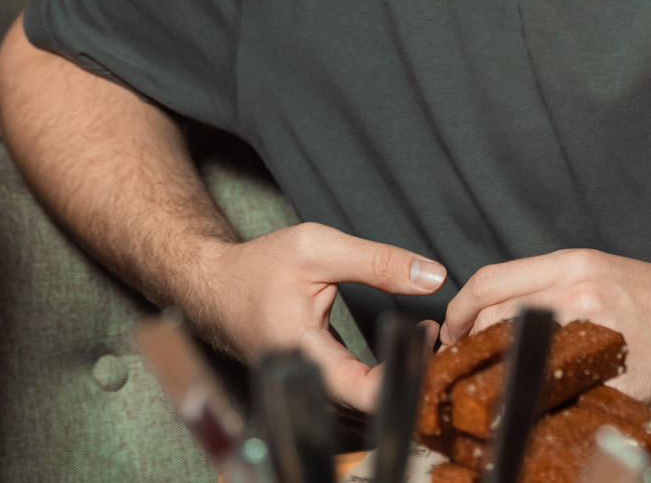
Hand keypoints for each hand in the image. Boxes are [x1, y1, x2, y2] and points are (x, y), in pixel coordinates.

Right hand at [192, 222, 444, 410]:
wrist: (214, 285)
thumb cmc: (257, 266)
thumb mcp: (318, 247)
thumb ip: (377, 262)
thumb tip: (432, 276)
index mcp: (302, 351)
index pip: (363, 392)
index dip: (404, 374)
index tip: (427, 341)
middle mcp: (304, 378)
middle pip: (367, 404)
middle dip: (408, 376)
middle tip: (436, 340)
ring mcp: (307, 383)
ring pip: (361, 401)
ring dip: (396, 377)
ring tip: (423, 339)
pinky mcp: (312, 379)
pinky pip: (351, 389)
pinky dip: (379, 374)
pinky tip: (401, 346)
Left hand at [441, 249, 650, 403]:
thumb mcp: (610, 277)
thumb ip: (559, 288)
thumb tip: (506, 317)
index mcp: (577, 265)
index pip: (491, 280)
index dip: (460, 310)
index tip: (451, 330)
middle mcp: (580, 291)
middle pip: (493, 318)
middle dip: (468, 347)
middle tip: (464, 369)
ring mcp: (595, 333)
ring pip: (516, 354)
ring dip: (495, 375)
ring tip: (493, 389)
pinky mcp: (612, 376)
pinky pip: (557, 391)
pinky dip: (537, 402)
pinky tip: (537, 409)